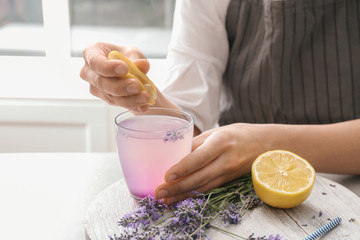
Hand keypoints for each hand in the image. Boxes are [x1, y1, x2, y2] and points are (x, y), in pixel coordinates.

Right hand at [80, 42, 150, 111]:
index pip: (94, 61)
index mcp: (91, 53)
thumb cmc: (126, 57)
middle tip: (137, 85)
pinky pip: (118, 104)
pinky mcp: (105, 99)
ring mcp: (96, 88)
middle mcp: (89, 72)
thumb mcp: (133, 52)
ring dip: (129, 98)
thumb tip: (142, 64)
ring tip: (144, 96)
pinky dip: (132, 105)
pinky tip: (142, 105)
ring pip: (109, 96)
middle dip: (120, 86)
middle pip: (100, 82)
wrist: (131, 70)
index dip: (108, 67)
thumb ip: (136, 58)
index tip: (124, 68)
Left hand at [154, 123, 269, 203]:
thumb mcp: (217, 131)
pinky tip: (182, 198)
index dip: (182, 168)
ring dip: (183, 195)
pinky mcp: (229, 180)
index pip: (199, 157)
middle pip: (199, 177)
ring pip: (203, 187)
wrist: (266, 143)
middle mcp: (226, 159)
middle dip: (177, 187)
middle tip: (159, 193)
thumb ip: (197, 142)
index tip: (166, 176)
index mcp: (221, 141)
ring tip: (165, 200)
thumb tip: (176, 154)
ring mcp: (229, 172)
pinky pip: (210, 189)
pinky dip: (195, 194)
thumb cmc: (239, 133)